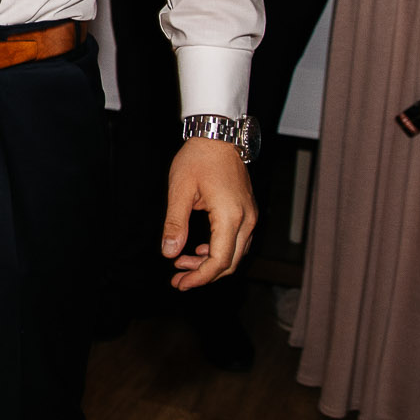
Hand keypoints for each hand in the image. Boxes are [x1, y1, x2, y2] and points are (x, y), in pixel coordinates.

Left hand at [162, 137, 255, 289]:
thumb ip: (175, 224)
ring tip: (182, 264)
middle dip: (203, 275)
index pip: (219, 260)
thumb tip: (169, 252)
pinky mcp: (247, 211)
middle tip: (178, 280)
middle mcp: (247, 219)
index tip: (180, 283)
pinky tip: (199, 250)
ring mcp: (250, 216)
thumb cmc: (198, 158)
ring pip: (235, 254)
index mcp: (230, 216)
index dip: (200, 277)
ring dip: (210, 264)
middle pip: (230, 262)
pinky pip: (238, 241)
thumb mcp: (179, 190)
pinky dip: (219, 251)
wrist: (218, 136)